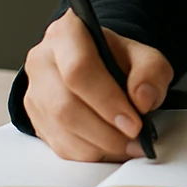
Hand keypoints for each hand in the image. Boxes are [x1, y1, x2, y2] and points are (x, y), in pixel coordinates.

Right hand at [23, 8, 173, 161]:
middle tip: (134, 140)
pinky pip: (59, 145)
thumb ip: (150, 71)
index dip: (107, 101)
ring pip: (60, 129)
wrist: (97, 64)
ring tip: (127, 146)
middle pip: (65, 105)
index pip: (79, 70)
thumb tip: (142, 100)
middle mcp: (43, 60)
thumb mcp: (143, 55)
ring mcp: (35, 91)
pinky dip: (89, 152)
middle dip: (105, 131)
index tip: (134, 123)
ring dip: (99, 145)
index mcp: (68, 33)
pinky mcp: (35, 118)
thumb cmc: (116, 58)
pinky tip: (110, 148)